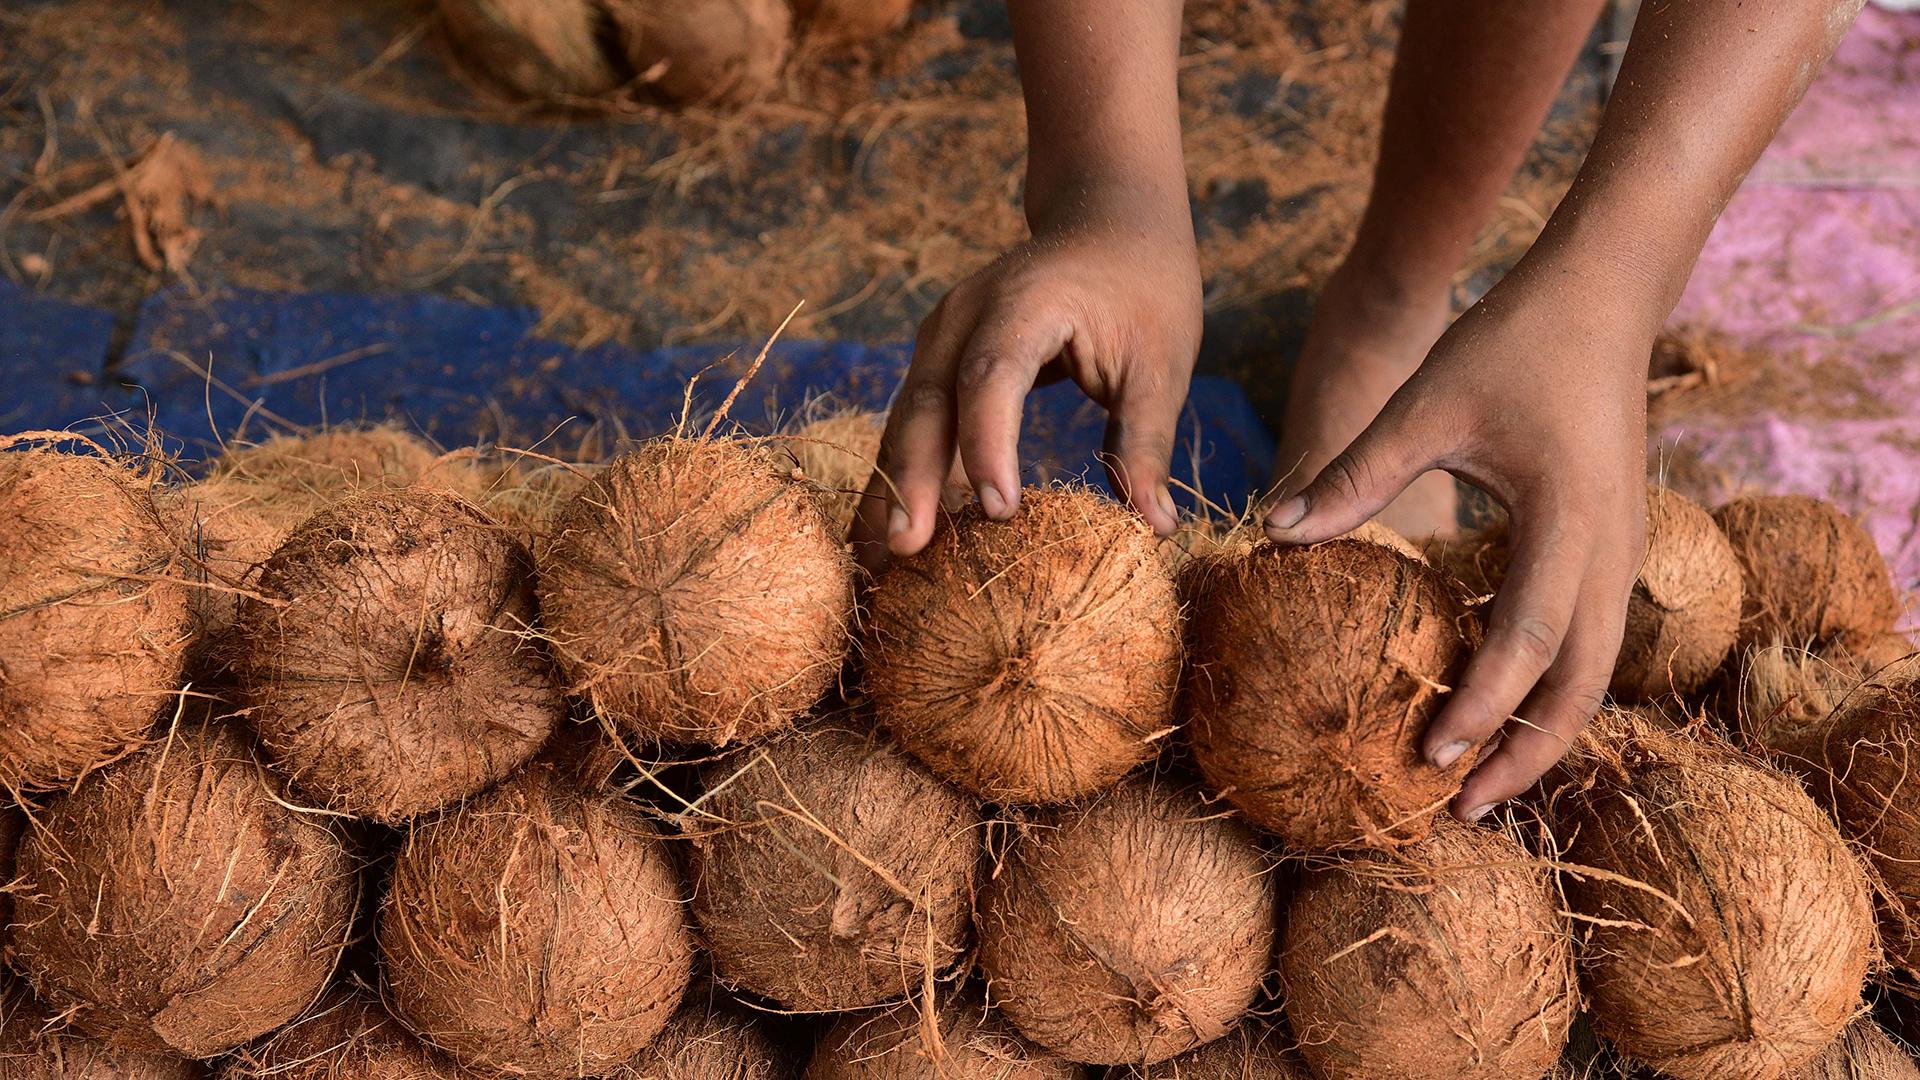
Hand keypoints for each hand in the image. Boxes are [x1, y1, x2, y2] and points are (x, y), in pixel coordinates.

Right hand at [852, 183, 1201, 571]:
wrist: (1106, 220)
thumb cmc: (1143, 288)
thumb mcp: (1161, 363)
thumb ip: (1146, 442)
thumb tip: (1156, 529)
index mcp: (1025, 302)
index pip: (992, 376)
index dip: (988, 444)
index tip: (999, 512)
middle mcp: (965, 315)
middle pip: (927, 402)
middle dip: (911, 479)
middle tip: (903, 551)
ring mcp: (941, 336)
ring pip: (907, 419)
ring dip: (892, 488)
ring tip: (877, 562)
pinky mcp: (937, 360)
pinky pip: (914, 423)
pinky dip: (905, 476)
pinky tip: (889, 536)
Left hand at [1264, 256, 1653, 820]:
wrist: (1603, 291)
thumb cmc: (1512, 339)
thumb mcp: (1427, 403)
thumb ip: (1355, 474)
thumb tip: (1273, 535)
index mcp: (1568, 522)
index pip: (1527, 641)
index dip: (1481, 707)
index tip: (1429, 758)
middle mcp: (1612, 551)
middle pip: (1582, 686)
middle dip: (1525, 755)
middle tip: (1460, 809)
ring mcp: (1622, 550)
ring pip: (1594, 669)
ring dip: (1541, 728)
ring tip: (1477, 777)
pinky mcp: (1613, 542)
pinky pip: (1588, 636)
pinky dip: (1548, 682)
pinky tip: (1491, 698)